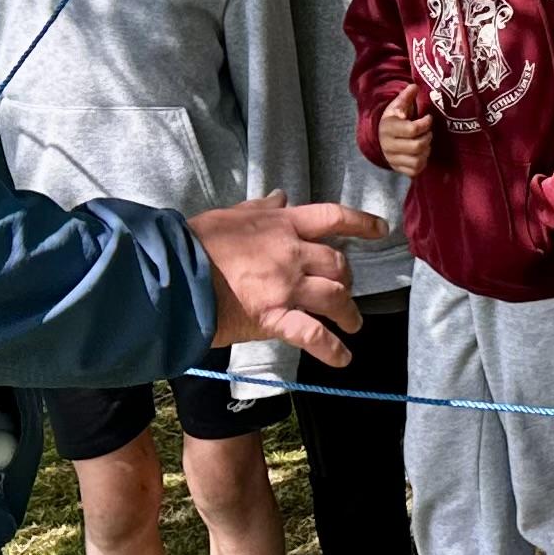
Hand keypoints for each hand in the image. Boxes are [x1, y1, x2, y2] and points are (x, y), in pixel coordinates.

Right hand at [194, 195, 389, 365]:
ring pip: (335, 297)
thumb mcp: (230, 215)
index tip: (380, 230)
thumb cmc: (195, 243)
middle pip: (338, 264)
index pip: (333, 218)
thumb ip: (259, 207)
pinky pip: (312, 335)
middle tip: (345, 291)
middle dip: (347, 279)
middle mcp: (292, 254)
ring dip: (348, 313)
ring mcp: (286, 286)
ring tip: (352, 324)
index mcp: (282, 225)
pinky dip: (331, 349)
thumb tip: (280, 195)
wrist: (173, 274)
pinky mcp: (273, 317)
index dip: (361, 223)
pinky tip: (343, 359)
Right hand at [377, 94, 436, 174]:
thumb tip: (415, 86)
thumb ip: (406, 96)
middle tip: (428, 132)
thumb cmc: (393, 119)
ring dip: (426, 150)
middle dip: (427, 138)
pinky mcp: (397, 169)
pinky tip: (422, 153)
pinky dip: (422, 162)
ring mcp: (392, 159)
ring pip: (417, 160)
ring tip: (425, 142)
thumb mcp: (397, 106)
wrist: (380, 137)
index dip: (425, 124)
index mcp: (388, 128)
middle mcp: (388, 145)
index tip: (428, 118)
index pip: (412, 130)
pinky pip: (415, 170)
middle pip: (417, 146)